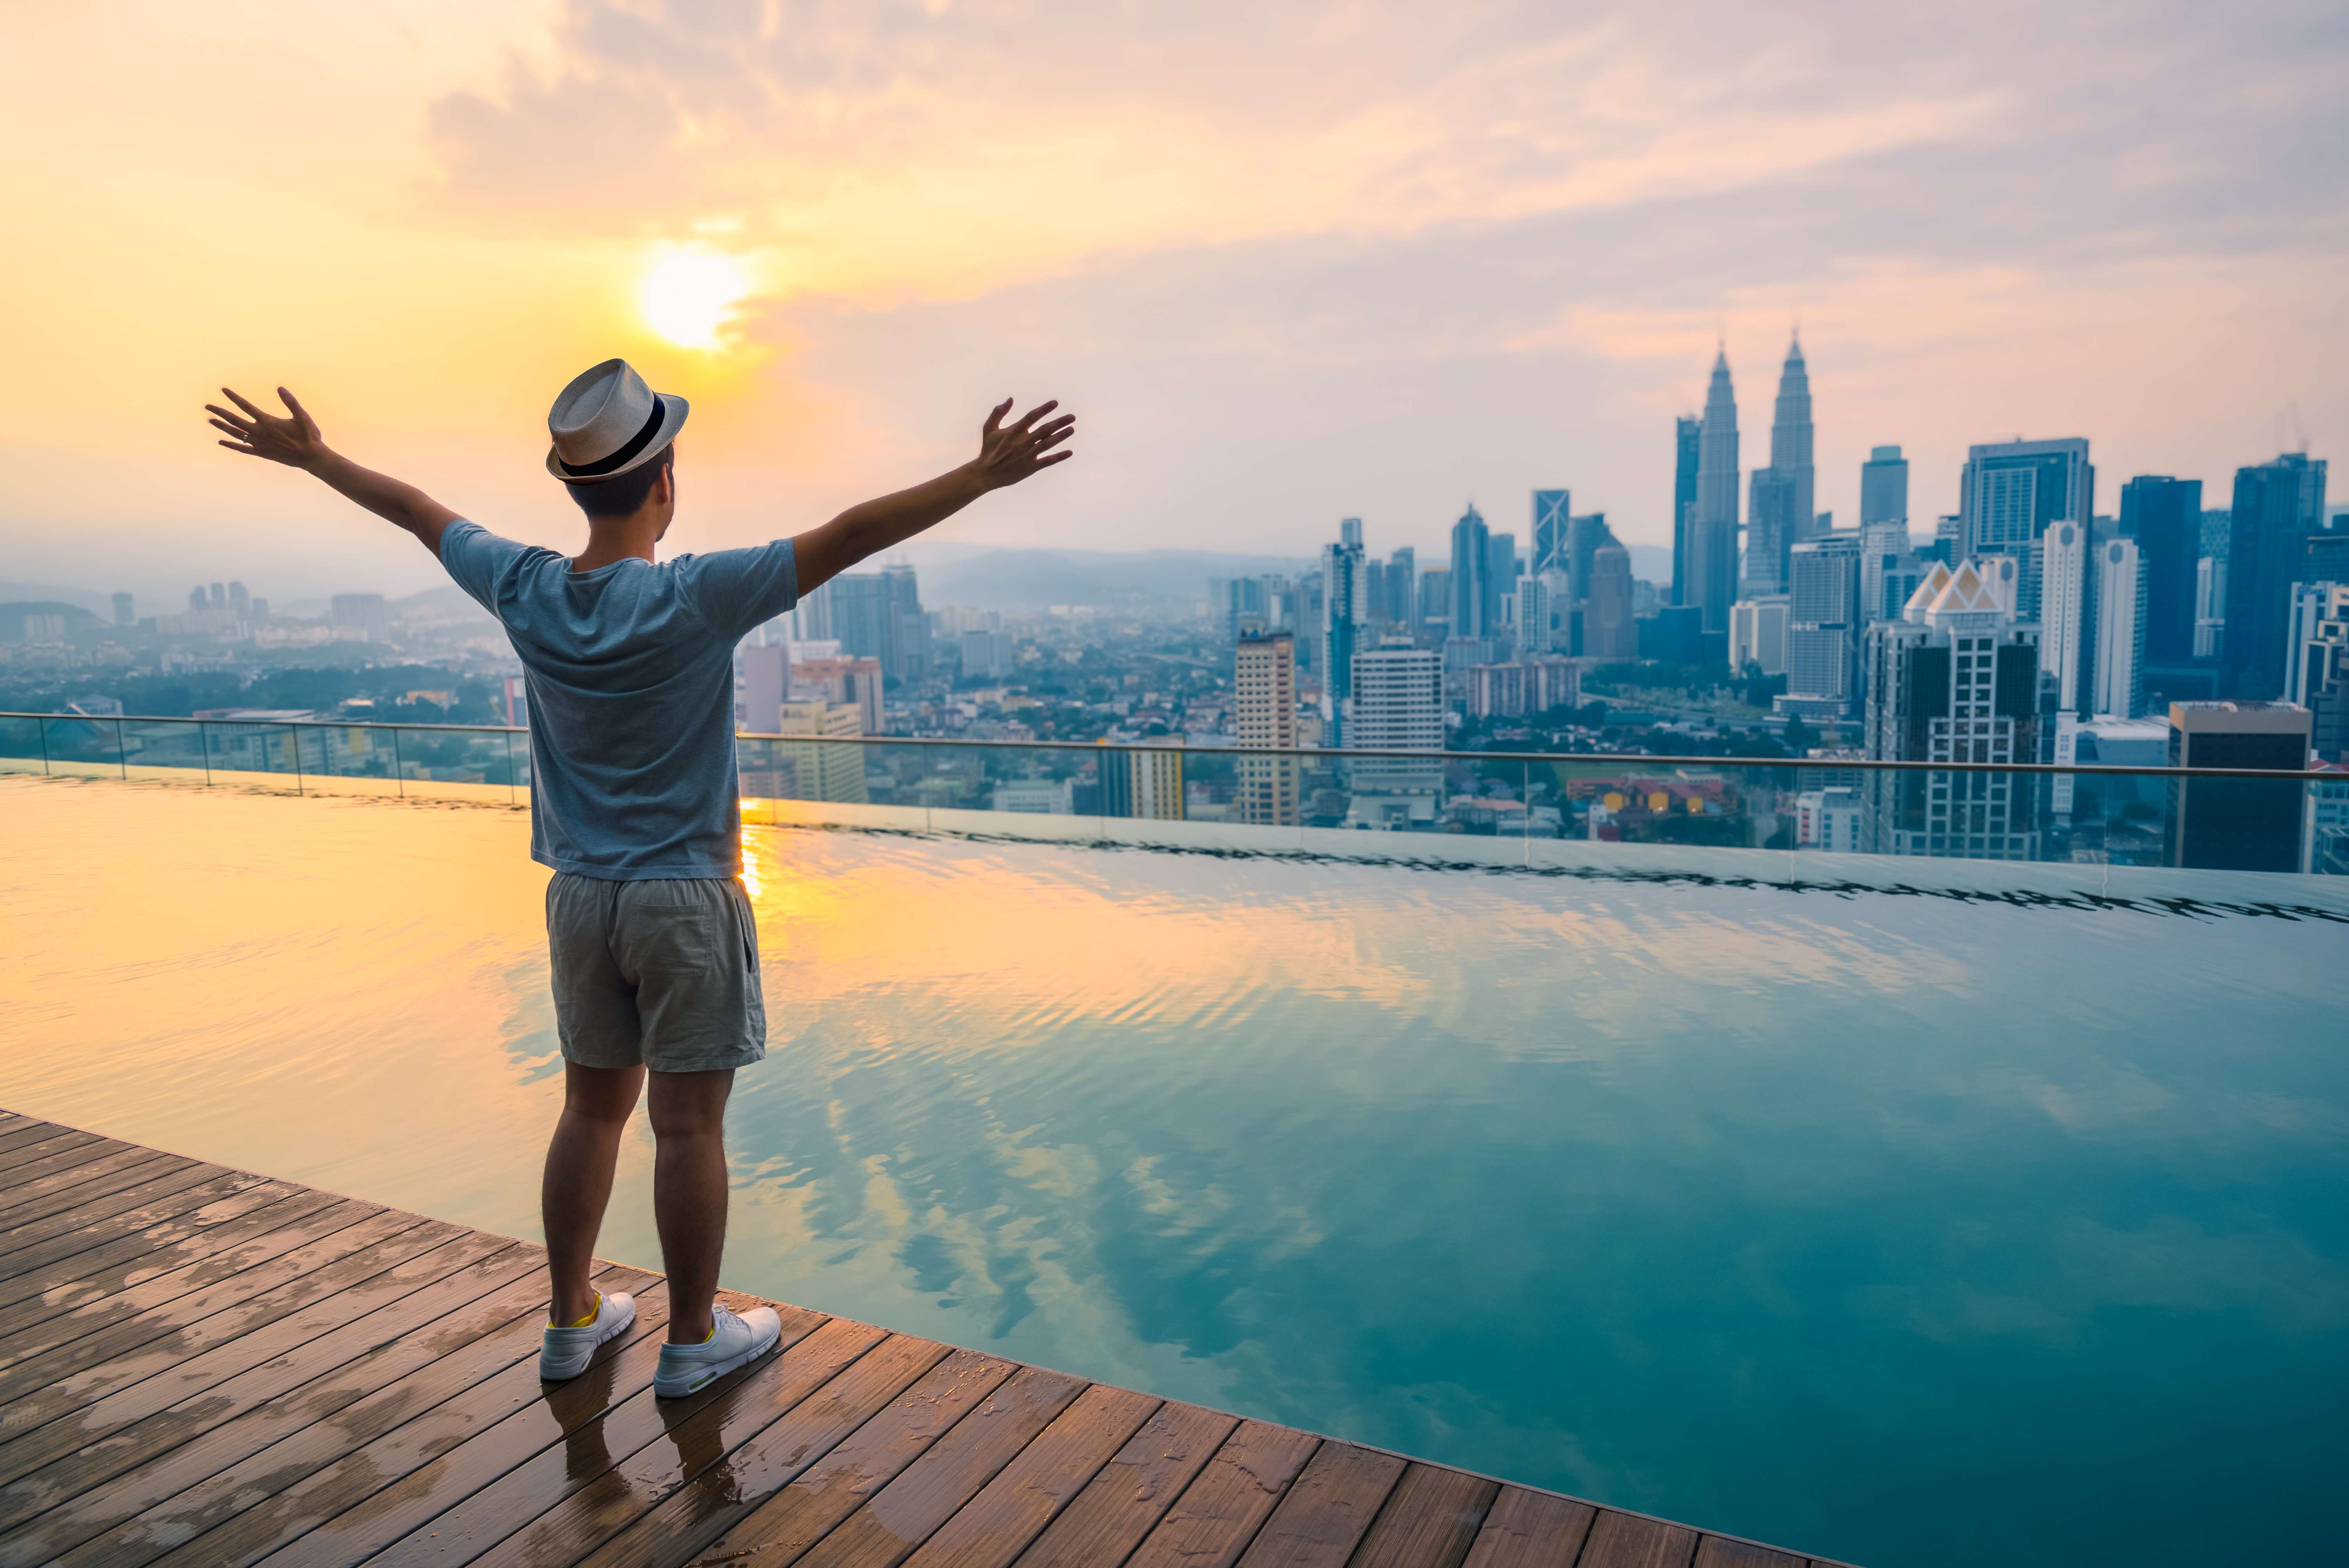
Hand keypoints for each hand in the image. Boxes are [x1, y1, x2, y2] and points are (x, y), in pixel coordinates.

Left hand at [207, 386, 329, 470]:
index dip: (234, 397)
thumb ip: (290, 402)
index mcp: (267, 421)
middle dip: (220, 412)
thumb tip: (280, 388)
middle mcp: (259, 432)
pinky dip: (231, 445)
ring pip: (235, 433)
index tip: (224, 390)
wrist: (311, 457)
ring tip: (211, 421)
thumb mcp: (302, 416)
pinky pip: (242, 449)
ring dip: (222, 426)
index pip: (246, 406)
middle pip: (234, 420)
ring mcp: (259, 443)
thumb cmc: (309, 436)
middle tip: (208, 406)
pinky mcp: (261, 453)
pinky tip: (222, 442)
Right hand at [971, 398, 1074, 490]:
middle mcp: (1022, 442)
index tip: (1055, 403)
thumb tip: (1010, 399)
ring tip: (1072, 429)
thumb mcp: (989, 428)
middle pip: (1044, 430)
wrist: (986, 474)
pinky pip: (1047, 461)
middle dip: (1059, 423)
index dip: (1044, 409)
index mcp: (1013, 431)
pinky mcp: (1030, 468)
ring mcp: (1027, 456)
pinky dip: (1059, 457)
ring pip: (1047, 444)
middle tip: (1072, 417)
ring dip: (1061, 436)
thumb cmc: (988, 449)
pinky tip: (1069, 452)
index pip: (1032, 417)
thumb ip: (998, 412)